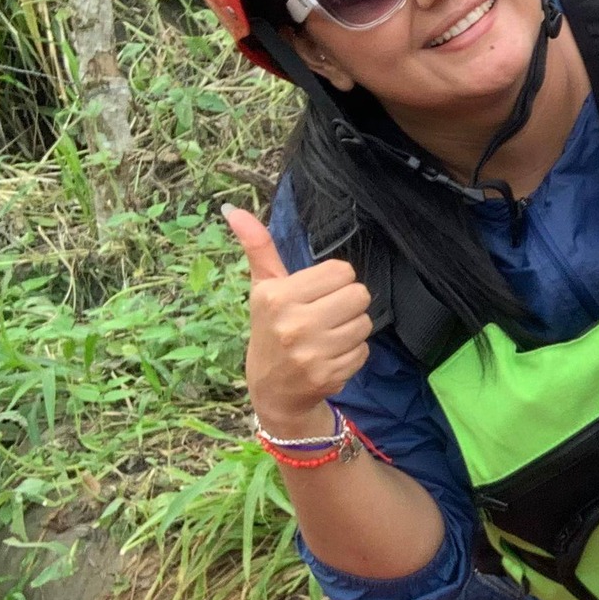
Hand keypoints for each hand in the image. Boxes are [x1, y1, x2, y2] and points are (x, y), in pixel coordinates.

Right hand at [223, 204, 372, 436]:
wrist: (272, 389)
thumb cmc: (271, 329)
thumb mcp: (263, 288)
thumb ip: (258, 248)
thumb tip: (233, 210)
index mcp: (277, 296)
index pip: (342, 271)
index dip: (335, 281)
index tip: (317, 294)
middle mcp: (294, 324)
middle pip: (359, 295)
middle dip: (346, 304)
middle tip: (326, 316)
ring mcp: (312, 353)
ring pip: (365, 323)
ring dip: (352, 329)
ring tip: (327, 337)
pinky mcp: (329, 375)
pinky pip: (364, 350)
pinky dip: (353, 353)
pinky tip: (330, 357)